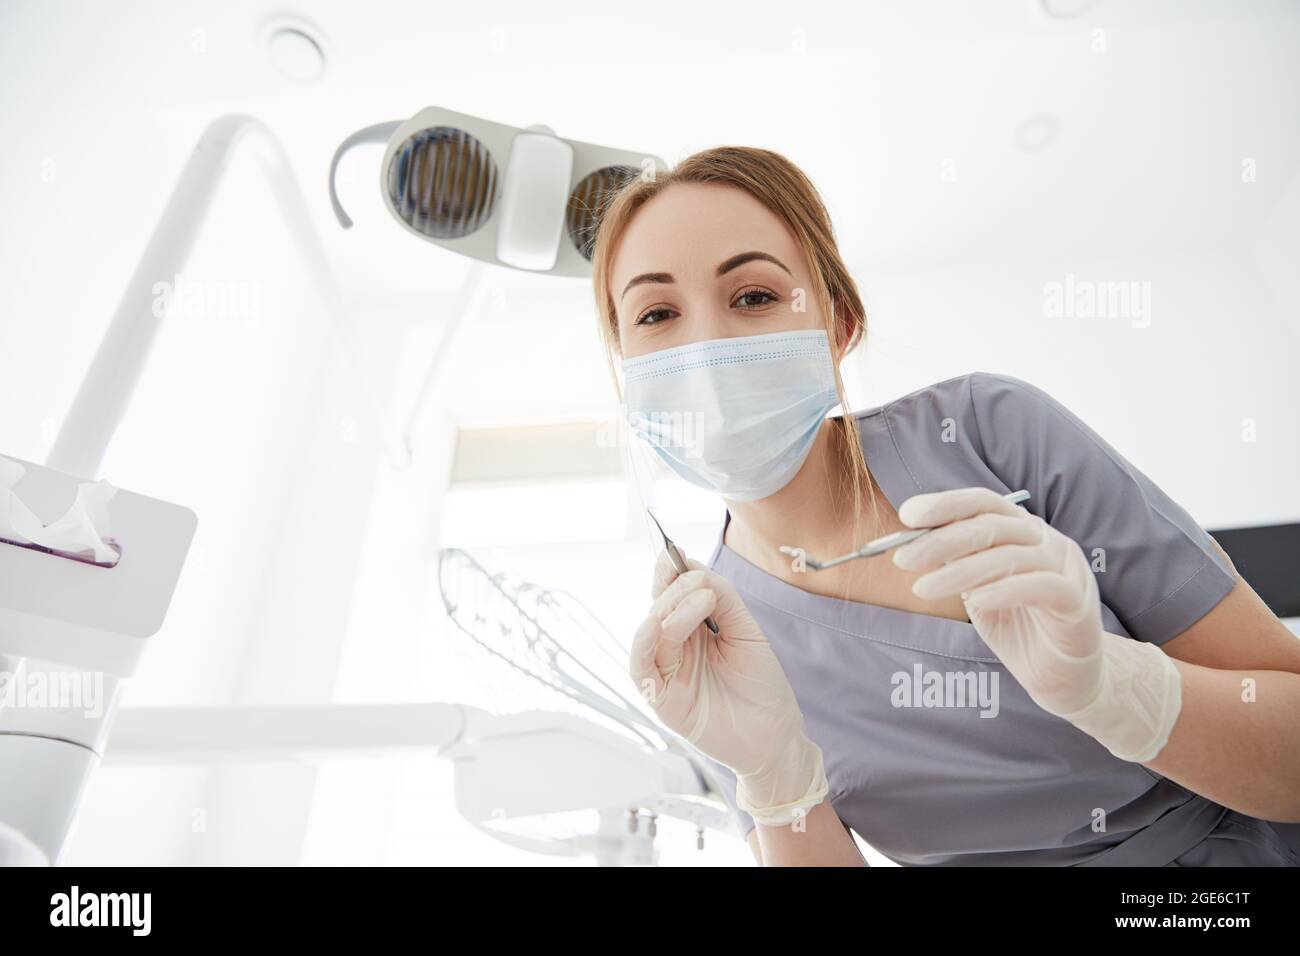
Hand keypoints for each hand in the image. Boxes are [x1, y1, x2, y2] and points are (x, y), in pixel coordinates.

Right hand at [630, 549, 827, 824]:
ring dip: (669, 611)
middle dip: (675, 589)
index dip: (670, 573)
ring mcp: (667, 673)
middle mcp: (675, 648)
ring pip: (650, 633)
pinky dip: (643, 644)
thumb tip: (695, 570)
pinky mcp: (661, 700)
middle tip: (700, 582)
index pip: (671, 594)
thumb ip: (723, 599)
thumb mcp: (746, 631)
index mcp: (694, 630)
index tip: (675, 554)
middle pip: (658, 608)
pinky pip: (641, 668)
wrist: (776, 735)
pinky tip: (658, 625)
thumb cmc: (762, 685)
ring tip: (698, 599)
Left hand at [892, 487, 1181, 761]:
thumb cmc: (1017, 628)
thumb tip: (911, 542)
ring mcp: (1068, 569)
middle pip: (992, 525)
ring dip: (960, 571)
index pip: (984, 502)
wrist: (1061, 678)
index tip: (907, 515)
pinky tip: (975, 602)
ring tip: (923, 588)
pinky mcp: (1079, 603)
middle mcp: (1048, 541)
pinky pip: (1041, 586)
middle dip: (942, 539)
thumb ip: (955, 564)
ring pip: (1011, 556)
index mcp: (1023, 531)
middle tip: (904, 559)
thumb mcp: (977, 590)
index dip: (946, 504)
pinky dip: (1004, 590)